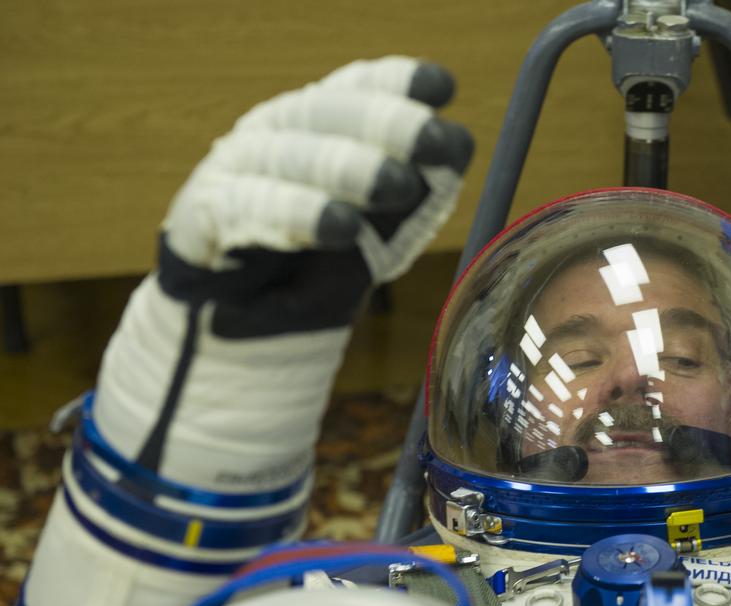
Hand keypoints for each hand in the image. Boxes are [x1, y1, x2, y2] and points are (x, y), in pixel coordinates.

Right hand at [160, 56, 472, 336]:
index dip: (397, 83)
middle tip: (435, 140)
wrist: (244, 328)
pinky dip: (298, 215)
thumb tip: (459, 146)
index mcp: (317, 127)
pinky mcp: (202, 218)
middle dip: (386, 123)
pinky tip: (340, 227)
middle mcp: (272, 135)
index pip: (355, 89)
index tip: (444, 87)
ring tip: (397, 186)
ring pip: (288, 157)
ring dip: (346, 168)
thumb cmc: (317, 267)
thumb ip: (413, 192)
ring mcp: (232, 172)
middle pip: (324, 114)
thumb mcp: (377, 230)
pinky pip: (248, 209)